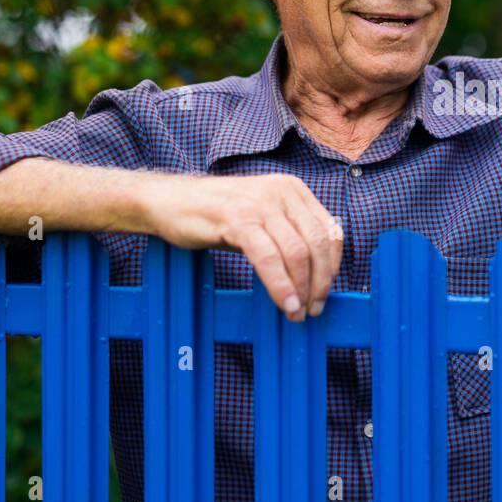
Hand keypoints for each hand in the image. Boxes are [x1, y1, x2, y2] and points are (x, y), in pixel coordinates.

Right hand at [143, 172, 343, 321]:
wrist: (168, 201)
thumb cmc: (216, 215)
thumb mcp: (261, 218)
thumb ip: (288, 236)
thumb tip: (314, 275)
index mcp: (293, 190)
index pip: (330, 231)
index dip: (332, 267)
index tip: (324, 292)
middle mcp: (281, 191)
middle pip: (317, 244)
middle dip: (320, 283)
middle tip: (312, 309)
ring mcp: (259, 203)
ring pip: (296, 252)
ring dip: (301, 289)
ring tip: (296, 312)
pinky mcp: (237, 218)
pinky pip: (268, 257)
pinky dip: (280, 284)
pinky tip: (284, 302)